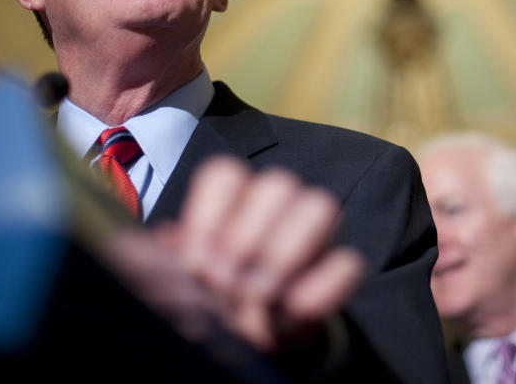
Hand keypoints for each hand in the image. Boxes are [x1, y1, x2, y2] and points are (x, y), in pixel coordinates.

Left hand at [164, 155, 365, 351]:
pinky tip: (292, 308)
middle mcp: (280, 208)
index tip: (194, 258)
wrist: (249, 341)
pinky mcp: (337, 273)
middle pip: (277, 183)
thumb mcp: (181, 281)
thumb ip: (166, 260)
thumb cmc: (211, 299)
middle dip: (244, 236)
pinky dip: (322, 286)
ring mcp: (315, 238)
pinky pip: (348, 262)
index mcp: (235, 200)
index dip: (208, 214)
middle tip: (223, 280)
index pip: (226, 173)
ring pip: (319, 206)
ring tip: (256, 295)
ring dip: (283, 252)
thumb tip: (166, 237)